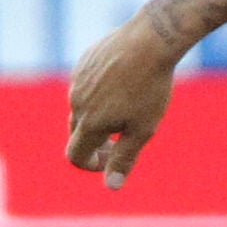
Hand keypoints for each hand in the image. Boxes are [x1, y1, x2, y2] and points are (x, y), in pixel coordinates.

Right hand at [65, 14, 181, 185]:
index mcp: (89, 123)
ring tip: (129, 105)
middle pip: (77, 132)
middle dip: (96, 142)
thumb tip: (111, 186)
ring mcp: (78, 80)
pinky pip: (85, 85)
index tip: (112, 158)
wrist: (151, 40)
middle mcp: (77, 102)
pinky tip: (124, 83)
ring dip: (98, 115)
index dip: (91, 165)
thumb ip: (124, 159)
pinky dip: (99, 92)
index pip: (75, 156)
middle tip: (124, 136)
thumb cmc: (150, 88)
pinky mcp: (84, 62)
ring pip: (82, 107)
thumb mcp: (143, 129)